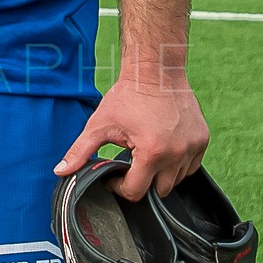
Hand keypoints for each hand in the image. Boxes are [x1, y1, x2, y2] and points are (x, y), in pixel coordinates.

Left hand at [54, 72, 208, 200]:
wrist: (155, 70)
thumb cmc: (127, 96)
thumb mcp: (99, 125)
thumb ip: (80, 152)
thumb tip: (60, 171)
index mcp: (152, 153)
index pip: (136, 191)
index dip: (120, 187)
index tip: (113, 175)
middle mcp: (177, 154)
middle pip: (160, 190)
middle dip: (142, 182)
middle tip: (130, 164)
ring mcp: (193, 147)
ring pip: (178, 179)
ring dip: (161, 174)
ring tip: (145, 154)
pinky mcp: (202, 139)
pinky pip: (192, 165)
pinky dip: (178, 163)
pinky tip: (163, 149)